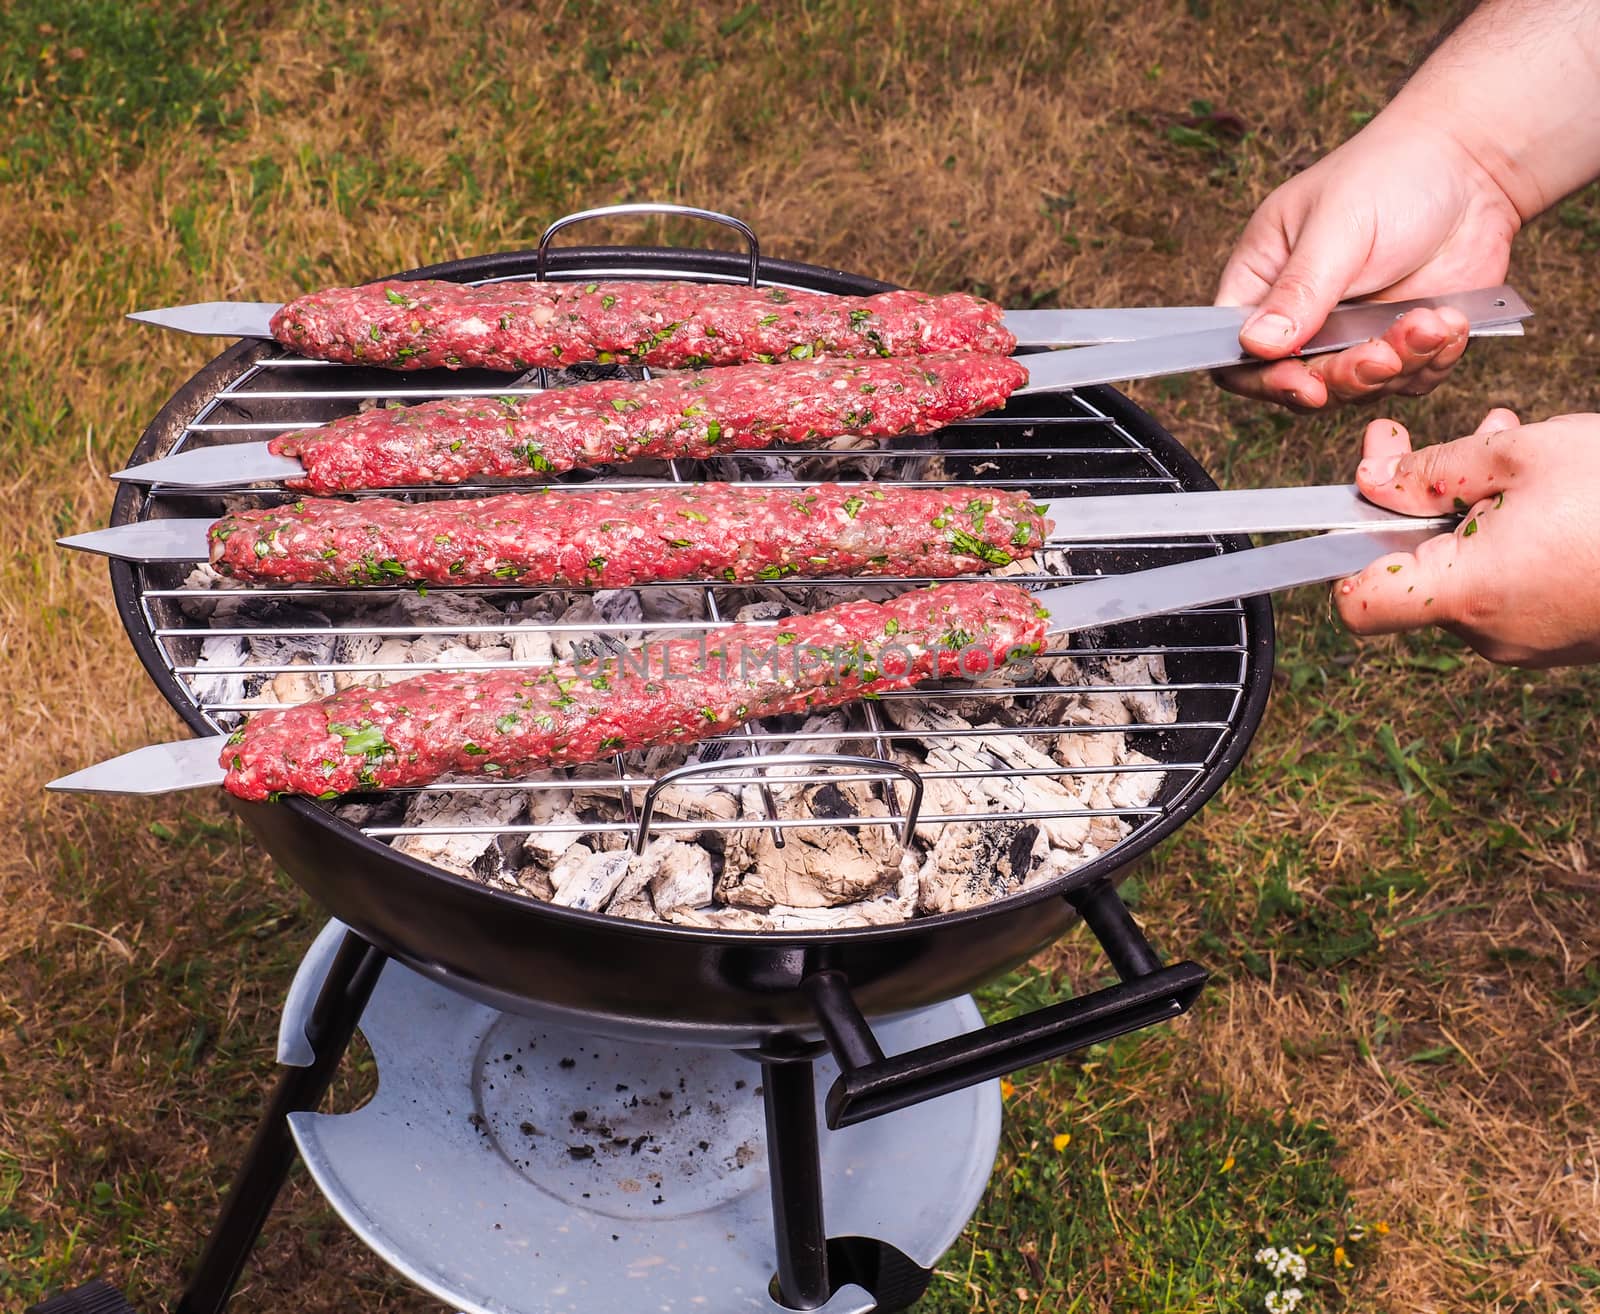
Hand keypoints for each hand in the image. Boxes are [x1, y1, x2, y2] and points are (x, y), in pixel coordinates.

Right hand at [1214, 116, 1520, 408]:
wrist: (1472, 162)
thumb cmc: (1390, 173)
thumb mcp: (1337, 225)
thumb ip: (1299, 289)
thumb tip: (1256, 344)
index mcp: (1264, 284)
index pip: (1239, 354)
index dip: (1265, 380)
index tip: (1306, 383)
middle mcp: (1304, 319)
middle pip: (1303, 383)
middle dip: (1348, 377)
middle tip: (1384, 356)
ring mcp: (1355, 335)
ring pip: (1361, 389)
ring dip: (1401, 365)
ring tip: (1432, 322)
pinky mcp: (1405, 342)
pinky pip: (1412, 380)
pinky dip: (1433, 361)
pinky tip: (1450, 322)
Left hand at [1335, 409, 1599, 666]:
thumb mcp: (1521, 453)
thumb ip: (1432, 469)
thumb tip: (1373, 478)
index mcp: (1466, 593)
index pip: (1359, 604)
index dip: (1343, 555)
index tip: (1354, 504)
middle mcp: (1488, 632)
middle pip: (1417, 570)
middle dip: (1422, 499)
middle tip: (1438, 439)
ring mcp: (1529, 642)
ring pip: (1468, 567)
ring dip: (1475, 504)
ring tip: (1510, 441)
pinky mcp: (1563, 635)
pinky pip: (1511, 583)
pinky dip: (1512, 533)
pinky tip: (1550, 485)